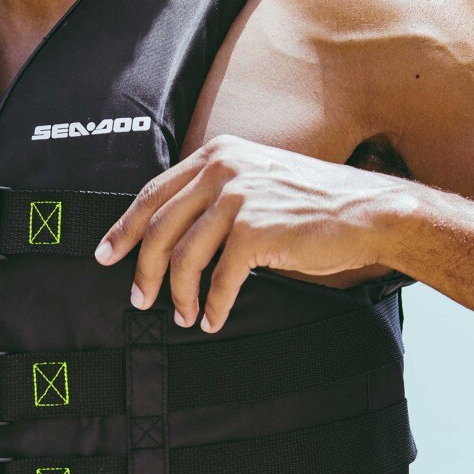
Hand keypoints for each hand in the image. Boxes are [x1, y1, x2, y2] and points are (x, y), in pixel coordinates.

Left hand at [93, 134, 404, 333]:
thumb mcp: (256, 179)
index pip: (153, 193)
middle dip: (142, 268)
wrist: (367, 211)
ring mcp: (237, 198)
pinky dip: (214, 305)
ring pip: (182, 256)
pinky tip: (214, 318)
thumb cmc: (313, 202)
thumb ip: (216, 193)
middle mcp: (221, 169)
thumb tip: (174, 233)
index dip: (124, 227)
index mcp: (217, 155)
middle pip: (158, 226)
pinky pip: (219, 278)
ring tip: (182, 316)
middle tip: (138, 299)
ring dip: (177, 294)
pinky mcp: (256, 230)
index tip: (106, 253)